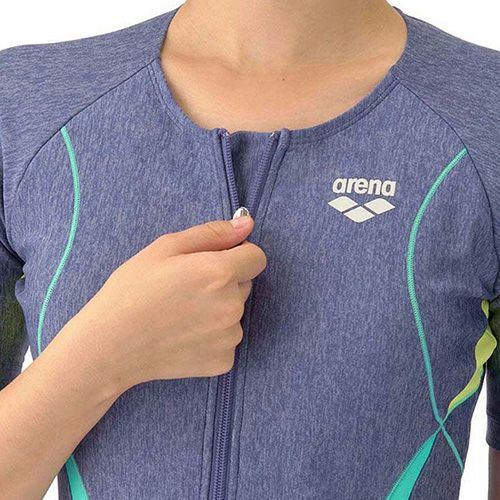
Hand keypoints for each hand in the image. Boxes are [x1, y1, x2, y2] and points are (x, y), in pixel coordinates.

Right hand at [69, 216, 265, 391]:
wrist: (111, 346)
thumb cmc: (133, 290)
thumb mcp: (165, 248)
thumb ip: (212, 233)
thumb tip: (246, 224)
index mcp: (220, 272)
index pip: (256, 256)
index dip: (237, 255)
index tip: (212, 262)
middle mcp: (232, 305)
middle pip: (244, 284)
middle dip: (224, 282)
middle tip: (186, 290)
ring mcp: (230, 336)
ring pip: (234, 312)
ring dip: (217, 310)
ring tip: (180, 315)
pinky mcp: (224, 361)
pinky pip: (227, 339)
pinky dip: (212, 337)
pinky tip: (184, 336)